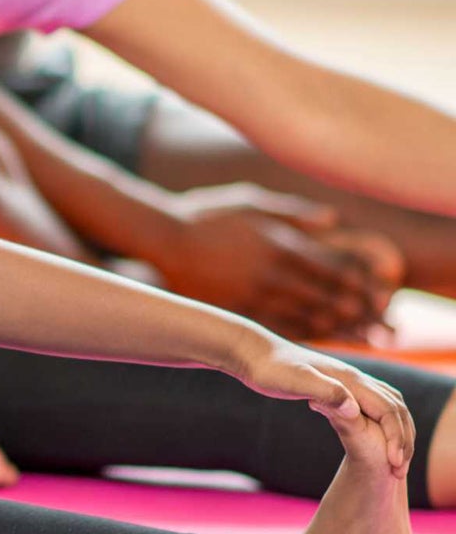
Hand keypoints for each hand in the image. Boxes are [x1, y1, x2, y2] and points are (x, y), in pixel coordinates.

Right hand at [153, 186, 396, 339]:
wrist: (164, 239)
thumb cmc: (207, 214)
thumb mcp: (251, 200)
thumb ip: (294, 212)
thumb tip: (333, 220)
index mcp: (281, 244)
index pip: (332, 267)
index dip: (355, 281)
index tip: (369, 288)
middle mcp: (273, 272)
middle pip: (325, 295)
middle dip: (351, 306)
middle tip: (369, 315)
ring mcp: (255, 293)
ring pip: (305, 314)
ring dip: (331, 323)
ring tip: (349, 328)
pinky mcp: (238, 308)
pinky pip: (277, 324)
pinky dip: (299, 330)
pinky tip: (310, 333)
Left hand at [227, 333, 414, 476]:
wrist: (252, 353)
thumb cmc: (269, 369)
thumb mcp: (295, 382)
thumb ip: (325, 392)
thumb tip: (353, 408)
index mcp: (349, 380)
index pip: (388, 411)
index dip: (397, 438)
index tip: (395, 465)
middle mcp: (352, 378)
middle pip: (394, 407)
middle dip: (403, 438)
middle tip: (400, 470)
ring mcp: (344, 380)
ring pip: (385, 403)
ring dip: (395, 429)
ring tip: (393, 455)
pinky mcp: (334, 384)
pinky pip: (368, 402)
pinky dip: (379, 420)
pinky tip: (369, 434)